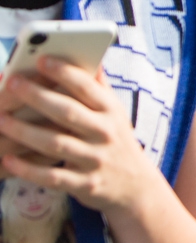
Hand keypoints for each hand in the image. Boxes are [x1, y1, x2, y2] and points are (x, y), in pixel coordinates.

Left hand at [0, 58, 165, 215]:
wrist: (135, 185)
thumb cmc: (116, 142)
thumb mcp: (115, 113)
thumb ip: (99, 88)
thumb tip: (91, 57)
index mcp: (111, 111)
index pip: (88, 88)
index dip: (65, 72)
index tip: (42, 59)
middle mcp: (105, 133)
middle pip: (68, 113)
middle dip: (38, 96)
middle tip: (12, 83)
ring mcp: (95, 159)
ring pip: (57, 144)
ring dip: (26, 132)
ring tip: (1, 119)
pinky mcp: (84, 184)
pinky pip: (53, 176)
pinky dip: (29, 169)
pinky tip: (8, 159)